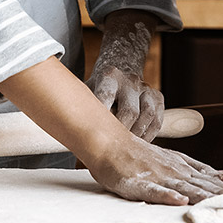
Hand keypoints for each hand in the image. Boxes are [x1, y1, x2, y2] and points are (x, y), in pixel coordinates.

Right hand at [84, 132, 222, 205]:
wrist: (111, 143)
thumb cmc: (140, 153)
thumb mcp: (173, 157)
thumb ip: (197, 168)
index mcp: (182, 166)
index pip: (207, 179)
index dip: (222, 188)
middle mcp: (173, 171)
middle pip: (199, 185)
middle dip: (216, 195)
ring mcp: (157, 177)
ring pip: (182, 189)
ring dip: (198, 196)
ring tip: (213, 203)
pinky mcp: (140, 184)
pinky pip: (155, 192)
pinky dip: (168, 197)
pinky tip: (179, 201)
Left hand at [86, 16, 162, 140]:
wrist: (119, 70)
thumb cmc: (95, 90)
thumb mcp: (85, 93)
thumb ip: (78, 109)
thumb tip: (64, 138)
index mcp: (109, 76)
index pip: (106, 97)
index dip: (101, 119)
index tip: (94, 139)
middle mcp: (130, 79)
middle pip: (129, 111)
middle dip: (120, 134)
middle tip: (110, 152)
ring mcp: (145, 87)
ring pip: (146, 115)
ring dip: (136, 136)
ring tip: (125, 151)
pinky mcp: (158, 96)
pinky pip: (157, 120)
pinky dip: (148, 135)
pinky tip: (138, 144)